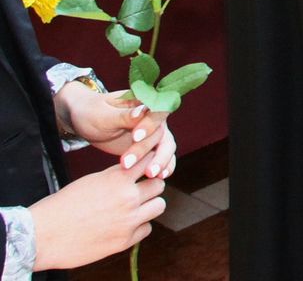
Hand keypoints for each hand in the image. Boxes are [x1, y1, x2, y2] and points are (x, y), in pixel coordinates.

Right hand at [30, 165, 165, 270]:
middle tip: (141, 189)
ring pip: (159, 206)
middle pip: (159, 184)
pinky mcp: (125, 241)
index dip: (147, 165)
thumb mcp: (91, 181)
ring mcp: (129, 220)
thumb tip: (135, 173)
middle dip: (151, 185)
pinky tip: (126, 224)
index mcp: (118, 179)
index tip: (143, 169)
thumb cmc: (62, 206)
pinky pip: (146, 228)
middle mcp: (128, 198)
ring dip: (150, 205)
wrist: (42, 235)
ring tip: (136, 207)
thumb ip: (116, 177)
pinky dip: (140, 226)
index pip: (149, 162)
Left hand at [57, 83, 176, 178]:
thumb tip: (141, 112)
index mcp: (144, 102)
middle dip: (149, 150)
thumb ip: (123, 116)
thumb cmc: (92, 112)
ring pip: (166, 146)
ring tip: (150, 175)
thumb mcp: (102, 114)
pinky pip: (163, 157)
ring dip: (160, 161)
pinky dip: (164, 166)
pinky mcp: (149, 147)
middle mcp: (154, 117)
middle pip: (162, 133)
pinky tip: (159, 177)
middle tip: (129, 164)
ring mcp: (153, 133)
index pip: (157, 111)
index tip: (135, 137)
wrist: (84, 119)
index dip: (150, 124)